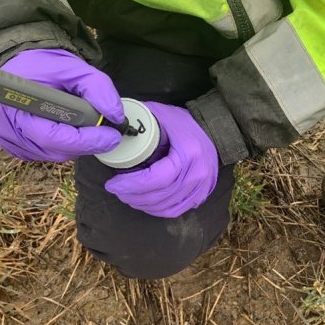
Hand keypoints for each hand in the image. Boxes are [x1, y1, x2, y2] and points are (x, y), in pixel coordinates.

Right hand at [0, 49, 123, 161]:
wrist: (20, 66)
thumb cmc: (44, 65)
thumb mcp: (74, 68)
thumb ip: (97, 88)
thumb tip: (115, 115)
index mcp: (19, 104)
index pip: (54, 137)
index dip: (87, 140)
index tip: (112, 135)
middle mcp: (9, 128)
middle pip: (58, 150)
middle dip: (87, 141)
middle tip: (104, 129)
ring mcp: (11, 141)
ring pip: (56, 154)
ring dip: (77, 143)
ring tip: (82, 121)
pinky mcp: (16, 147)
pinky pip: (49, 154)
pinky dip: (65, 144)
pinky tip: (67, 127)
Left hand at [105, 102, 217, 217]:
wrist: (213, 129)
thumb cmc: (182, 121)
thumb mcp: (159, 114)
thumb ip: (136, 121)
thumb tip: (110, 130)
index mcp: (189, 153)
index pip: (156, 178)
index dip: (131, 185)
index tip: (113, 183)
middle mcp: (199, 173)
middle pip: (160, 196)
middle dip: (132, 196)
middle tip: (116, 190)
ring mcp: (203, 187)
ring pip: (166, 206)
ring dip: (142, 205)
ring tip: (127, 196)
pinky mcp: (202, 195)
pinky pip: (176, 210)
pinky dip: (157, 210)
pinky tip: (144, 203)